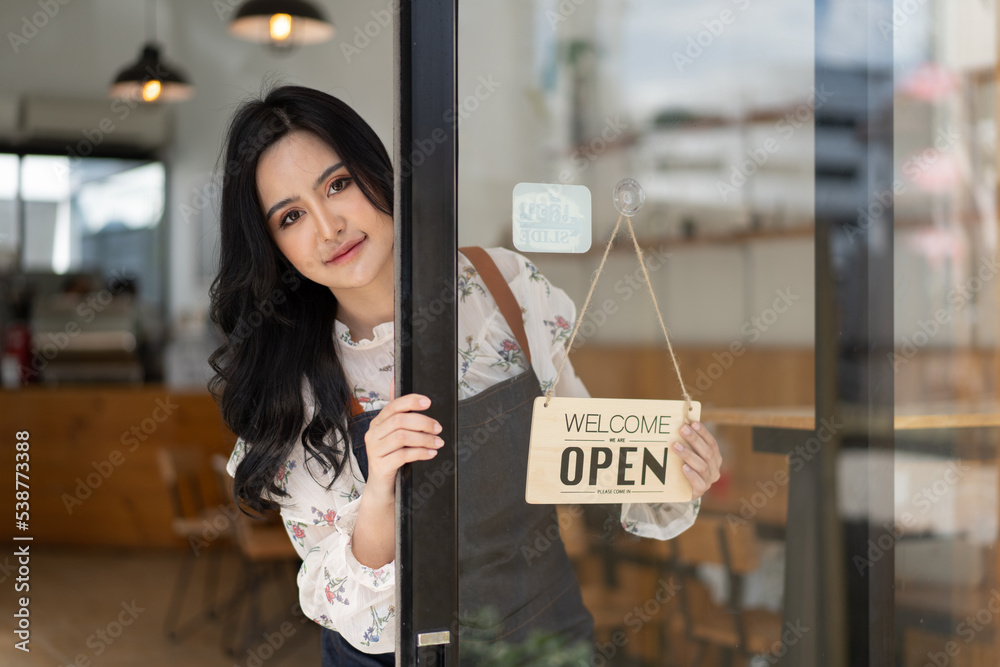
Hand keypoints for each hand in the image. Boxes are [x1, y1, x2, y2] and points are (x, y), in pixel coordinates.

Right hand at [362, 377, 442, 501]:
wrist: (382, 488)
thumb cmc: (391, 458)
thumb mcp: (395, 435)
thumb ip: (398, 412)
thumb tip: (394, 382)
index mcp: (377, 423)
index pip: (393, 406)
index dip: (411, 401)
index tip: (428, 402)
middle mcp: (372, 434)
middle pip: (399, 421)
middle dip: (423, 422)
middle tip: (438, 428)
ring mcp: (374, 451)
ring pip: (402, 437)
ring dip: (424, 438)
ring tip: (438, 442)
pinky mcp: (380, 466)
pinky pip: (403, 455)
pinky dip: (421, 453)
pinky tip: (431, 453)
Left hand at [673, 421, 721, 500]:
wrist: (682, 489)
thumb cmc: (685, 466)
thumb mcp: (689, 453)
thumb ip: (688, 442)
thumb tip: (680, 423)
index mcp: (715, 457)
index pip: (712, 443)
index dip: (703, 432)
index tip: (692, 423)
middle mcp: (714, 468)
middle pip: (707, 452)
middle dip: (694, 439)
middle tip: (682, 429)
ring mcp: (708, 480)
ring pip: (702, 466)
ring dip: (688, 454)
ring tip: (676, 446)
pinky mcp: (700, 491)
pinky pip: (698, 483)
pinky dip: (691, 474)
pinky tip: (683, 467)